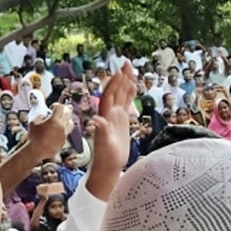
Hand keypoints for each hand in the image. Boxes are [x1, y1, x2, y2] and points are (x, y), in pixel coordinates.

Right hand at [25, 103, 73, 161]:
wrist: (37, 150)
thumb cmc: (34, 137)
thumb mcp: (33, 123)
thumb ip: (40, 116)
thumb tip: (44, 114)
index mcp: (54, 121)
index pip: (60, 108)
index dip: (56, 105)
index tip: (53, 107)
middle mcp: (61, 127)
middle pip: (68, 113)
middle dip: (65, 109)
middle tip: (62, 109)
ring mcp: (64, 134)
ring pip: (71, 123)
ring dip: (68, 119)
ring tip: (62, 119)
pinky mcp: (64, 140)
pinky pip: (68, 131)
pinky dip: (65, 128)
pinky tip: (59, 128)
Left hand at [85, 62, 137, 200]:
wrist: (107, 167)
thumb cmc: (106, 158)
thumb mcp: (104, 145)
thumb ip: (100, 132)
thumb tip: (97, 120)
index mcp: (106, 116)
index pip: (110, 95)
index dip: (115, 83)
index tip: (121, 71)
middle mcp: (110, 114)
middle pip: (116, 91)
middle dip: (122, 77)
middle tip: (128, 63)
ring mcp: (115, 117)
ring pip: (121, 96)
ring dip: (126, 83)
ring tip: (132, 70)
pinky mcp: (121, 122)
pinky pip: (126, 104)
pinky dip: (130, 95)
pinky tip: (134, 88)